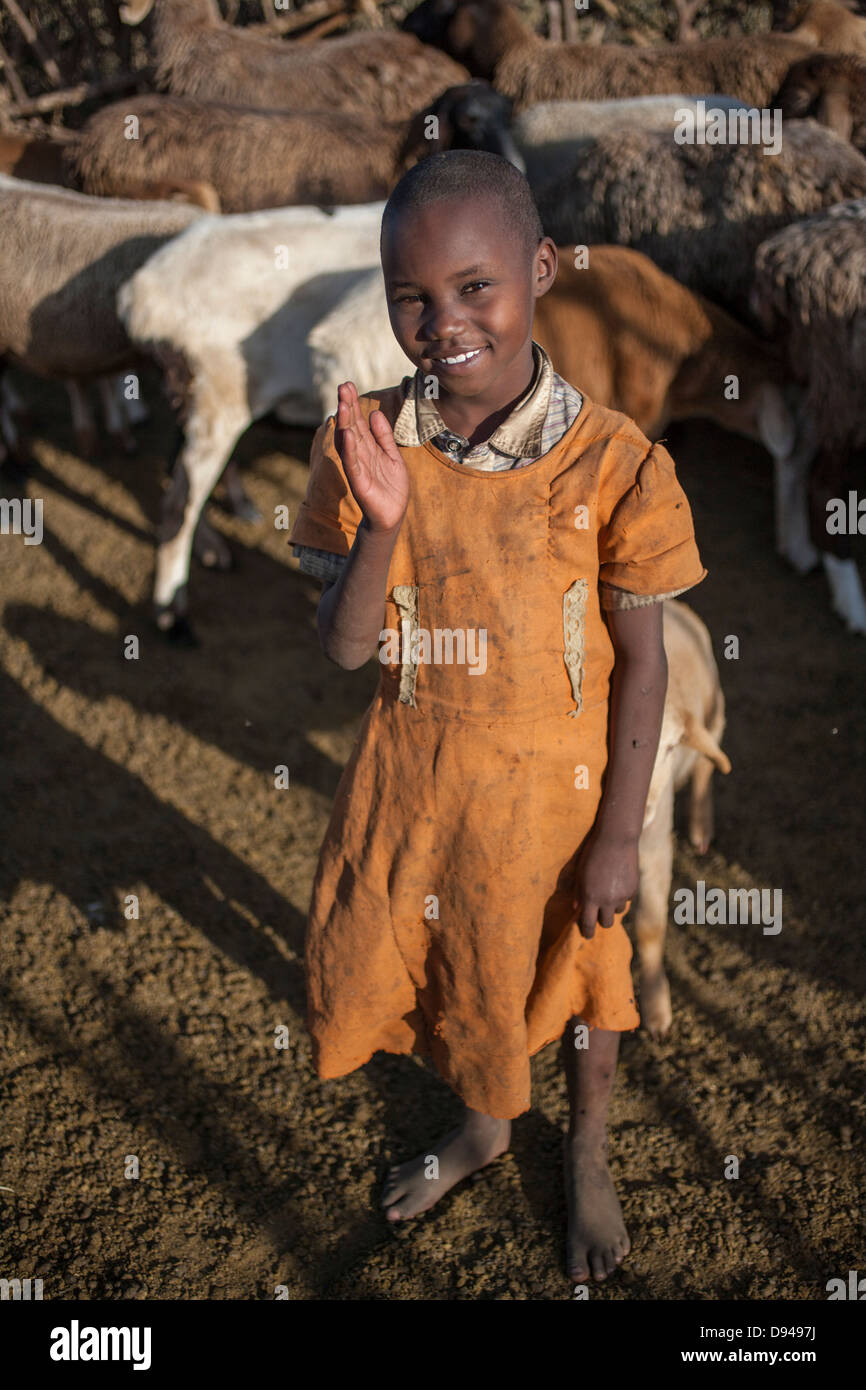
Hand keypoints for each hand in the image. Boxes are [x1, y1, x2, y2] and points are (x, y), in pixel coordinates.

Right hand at [334, 381, 408, 534]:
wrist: (392, 515)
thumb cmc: (391, 487)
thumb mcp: (392, 456)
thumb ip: (383, 436)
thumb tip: (374, 413)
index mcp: (368, 448)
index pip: (359, 422)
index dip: (354, 404)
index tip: (348, 385)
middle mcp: (359, 455)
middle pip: (352, 427)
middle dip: (347, 407)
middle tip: (343, 385)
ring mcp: (358, 469)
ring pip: (350, 442)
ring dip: (346, 423)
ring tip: (344, 404)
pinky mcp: (359, 483)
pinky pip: (353, 464)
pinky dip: (349, 449)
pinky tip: (347, 434)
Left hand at [572, 829, 638, 939]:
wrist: (616, 839)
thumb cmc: (593, 854)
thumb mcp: (580, 872)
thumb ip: (579, 892)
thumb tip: (577, 908)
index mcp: (591, 897)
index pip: (588, 923)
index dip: (587, 932)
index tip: (587, 935)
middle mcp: (607, 900)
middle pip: (606, 923)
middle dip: (601, 920)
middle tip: (598, 913)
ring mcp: (622, 895)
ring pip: (618, 911)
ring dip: (613, 906)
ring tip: (609, 891)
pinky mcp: (634, 889)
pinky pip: (627, 899)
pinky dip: (622, 895)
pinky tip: (618, 881)